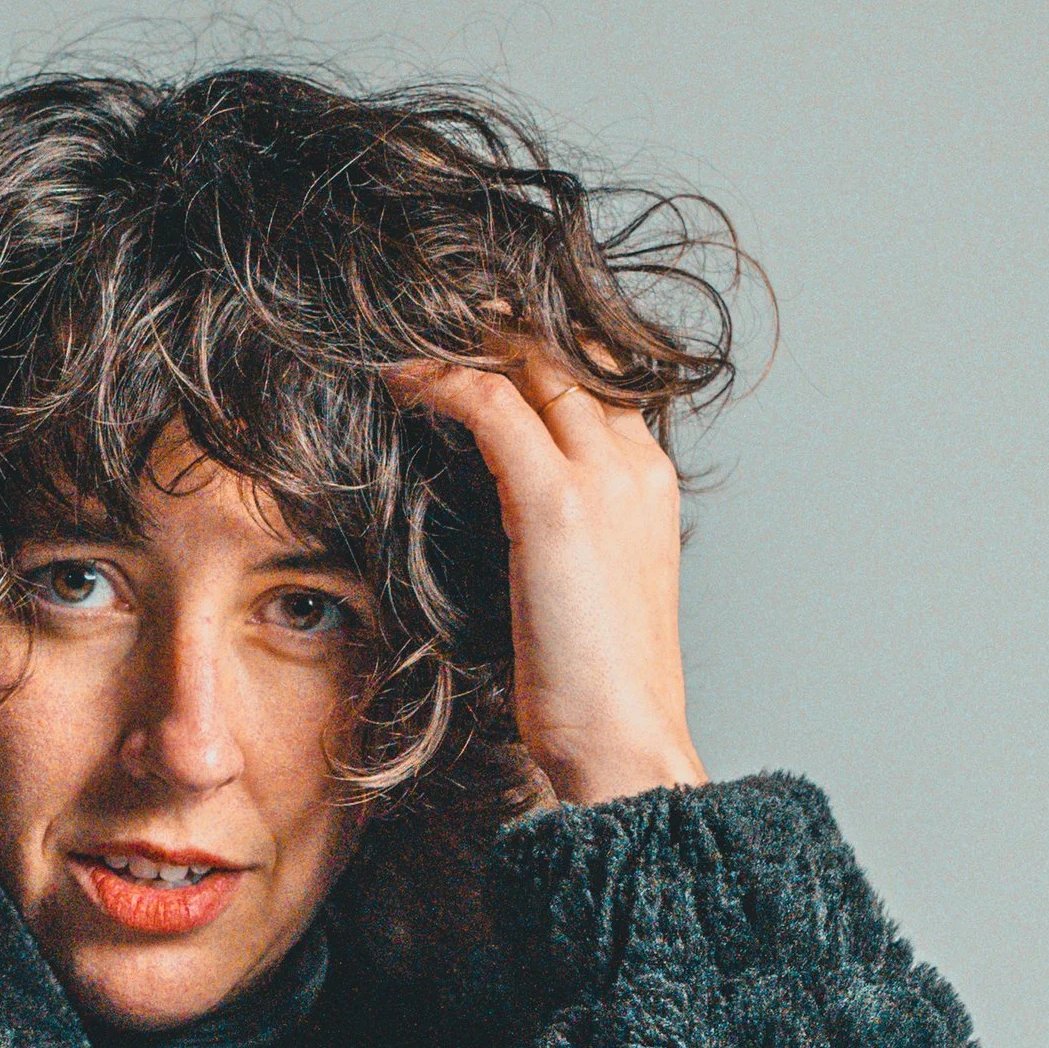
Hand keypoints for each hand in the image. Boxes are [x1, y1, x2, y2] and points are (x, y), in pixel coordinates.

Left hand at [386, 338, 707, 805]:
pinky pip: (494, 406)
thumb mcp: (577, 593)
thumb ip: (553, 539)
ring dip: (467, 335)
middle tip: (430, 305)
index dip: (535, 344)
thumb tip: (498, 524)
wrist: (623, 742)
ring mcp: (603, 478)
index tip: (474, 333)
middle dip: (499, 318)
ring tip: (409, 329)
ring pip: (535, 361)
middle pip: (569, 349)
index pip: (596, 376)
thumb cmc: (592, 690)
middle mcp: (635, 463)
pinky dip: (442, 382)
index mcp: (648, 481)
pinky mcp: (559, 504)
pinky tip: (400, 380)